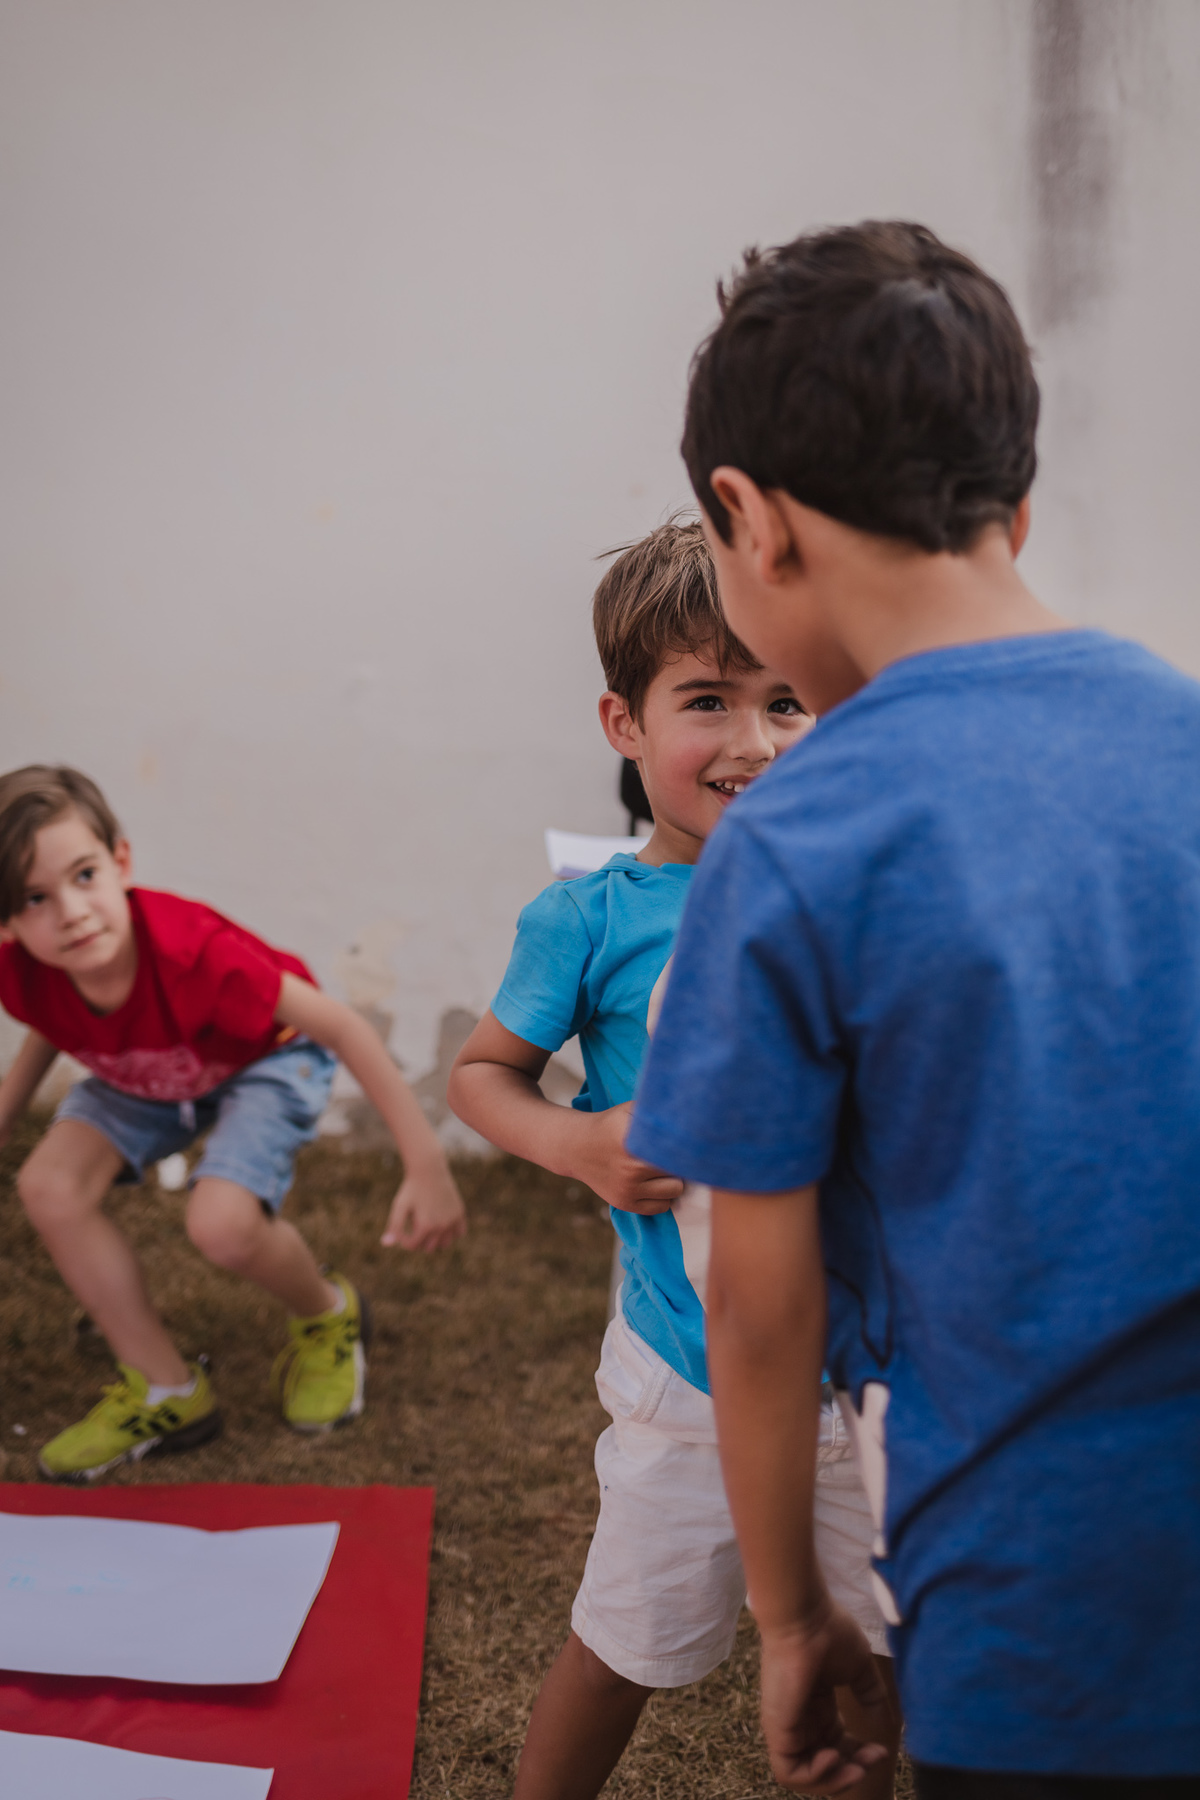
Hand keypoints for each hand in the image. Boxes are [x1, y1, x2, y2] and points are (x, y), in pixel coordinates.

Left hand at [381, 1162, 466, 1251]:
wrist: (429, 1169)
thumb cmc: (411, 1188)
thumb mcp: (399, 1206)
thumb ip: (394, 1227)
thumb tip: (385, 1244)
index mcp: (425, 1226)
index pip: (413, 1246)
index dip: (404, 1240)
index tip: (401, 1228)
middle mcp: (441, 1226)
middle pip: (429, 1247)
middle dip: (420, 1241)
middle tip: (413, 1226)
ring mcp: (452, 1220)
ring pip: (445, 1243)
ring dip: (436, 1240)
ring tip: (427, 1227)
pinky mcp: (460, 1213)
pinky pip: (460, 1233)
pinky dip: (452, 1233)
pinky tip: (442, 1224)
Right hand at [567, 1103, 683, 1213]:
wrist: (577, 1147)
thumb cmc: (611, 1125)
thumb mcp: (630, 1110)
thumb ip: (656, 1112)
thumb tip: (687, 1115)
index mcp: (634, 1142)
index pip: (677, 1150)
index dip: (687, 1148)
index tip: (689, 1144)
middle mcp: (631, 1168)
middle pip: (680, 1171)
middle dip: (681, 1163)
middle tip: (676, 1156)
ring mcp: (628, 1189)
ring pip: (675, 1191)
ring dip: (674, 1181)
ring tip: (666, 1169)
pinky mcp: (625, 1203)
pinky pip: (661, 1207)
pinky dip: (663, 1197)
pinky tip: (656, 1183)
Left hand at [758, 1606, 890, 1793]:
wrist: (805, 1617)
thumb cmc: (828, 1633)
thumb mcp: (858, 1668)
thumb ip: (870, 1694)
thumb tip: (886, 1720)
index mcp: (817, 1706)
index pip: (838, 1745)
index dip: (860, 1756)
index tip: (882, 1750)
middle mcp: (801, 1720)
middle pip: (826, 1764)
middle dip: (853, 1770)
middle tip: (874, 1758)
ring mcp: (786, 1727)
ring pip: (806, 1775)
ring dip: (835, 1780)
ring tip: (855, 1766)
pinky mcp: (777, 1729)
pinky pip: (788, 1772)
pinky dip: (813, 1777)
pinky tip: (833, 1756)